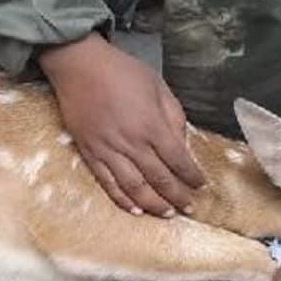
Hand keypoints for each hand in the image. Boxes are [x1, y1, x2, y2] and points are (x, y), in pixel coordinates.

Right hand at [40, 33, 205, 216]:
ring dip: (154, 204)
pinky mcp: (90, 154)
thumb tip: (181, 144)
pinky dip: (122, 199)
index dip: (191, 176)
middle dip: (178, 196)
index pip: (178, 160)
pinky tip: (135, 209)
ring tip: (168, 214)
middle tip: (190, 208)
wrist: (80, 66)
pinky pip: (108, 183)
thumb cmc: (121, 71)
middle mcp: (132, 143)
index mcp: (152, 125)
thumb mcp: (158, 86)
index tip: (200, 185)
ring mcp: (109, 151)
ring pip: (135, 187)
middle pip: (160, 178)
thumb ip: (173, 117)